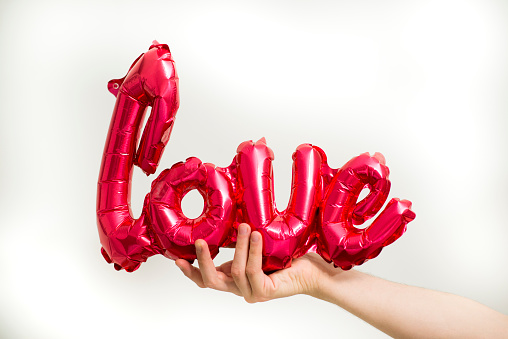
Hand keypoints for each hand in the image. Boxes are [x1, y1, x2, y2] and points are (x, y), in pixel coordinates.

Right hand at [175, 223, 341, 302]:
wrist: (312, 271)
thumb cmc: (287, 258)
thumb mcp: (256, 248)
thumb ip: (241, 244)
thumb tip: (230, 222)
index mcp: (234, 279)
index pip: (206, 279)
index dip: (191, 271)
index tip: (177, 258)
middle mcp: (240, 289)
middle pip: (210, 280)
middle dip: (203, 260)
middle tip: (199, 241)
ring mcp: (252, 293)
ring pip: (234, 271)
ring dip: (239, 246)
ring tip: (245, 227)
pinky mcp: (265, 292)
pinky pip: (252, 270)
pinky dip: (253, 251)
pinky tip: (257, 237)